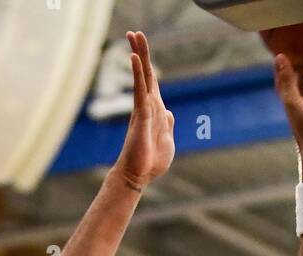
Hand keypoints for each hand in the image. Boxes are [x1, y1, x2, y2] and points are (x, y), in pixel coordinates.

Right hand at [115, 31, 174, 190]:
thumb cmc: (151, 161)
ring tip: (133, 35)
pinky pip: (139, 90)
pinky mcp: (141, 116)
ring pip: (142, 77)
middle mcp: (148, 106)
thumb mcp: (166, 140)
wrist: (139, 176)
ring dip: (138, 55)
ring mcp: (143, 109)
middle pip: (145, 73)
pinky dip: (137, 74)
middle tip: (134, 32)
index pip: (152, 82)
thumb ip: (167, 125)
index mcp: (155, 110)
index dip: (147, 64)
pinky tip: (133, 58)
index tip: (140, 47)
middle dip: (141, 52)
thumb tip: (169, 113)